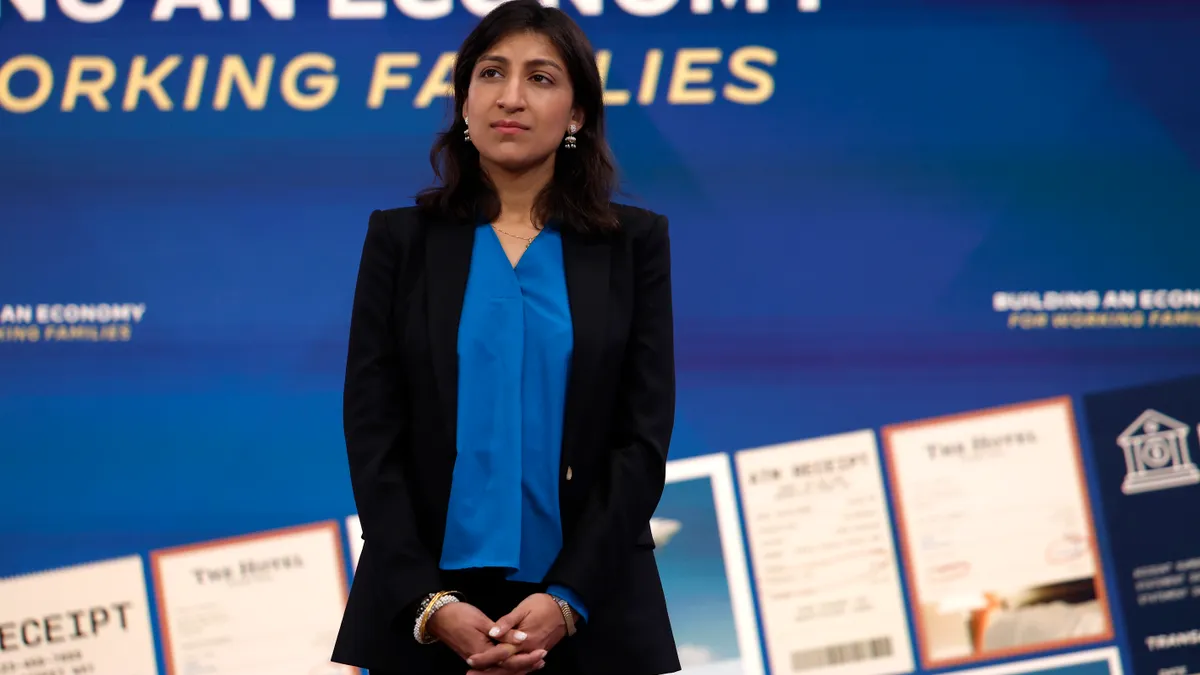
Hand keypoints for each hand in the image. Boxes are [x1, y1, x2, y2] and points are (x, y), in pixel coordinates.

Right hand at [427, 601, 545, 673]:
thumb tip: (523, 638)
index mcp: (482, 652)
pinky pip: (497, 665)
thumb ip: (503, 632)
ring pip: (502, 669)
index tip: (541, 651)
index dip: (526, 657)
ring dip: (520, 666)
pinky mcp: (479, 657)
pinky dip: (510, 663)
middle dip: (526, 664)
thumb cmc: (460, 616)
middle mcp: (480, 661)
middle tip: (543, 657)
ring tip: (538, 661)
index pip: (508, 661)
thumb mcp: (482, 621)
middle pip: (507, 669)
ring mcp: (478, 661)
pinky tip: (521, 658)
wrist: (439, 617)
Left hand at [466, 594, 564, 672]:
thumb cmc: (542, 604)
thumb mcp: (523, 608)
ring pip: (515, 669)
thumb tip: (492, 633)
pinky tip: (503, 671)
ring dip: (499, 673)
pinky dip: (513, 670)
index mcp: (523, 640)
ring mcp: (535, 653)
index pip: (500, 653)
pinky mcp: (538, 652)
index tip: (470, 660)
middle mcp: (529, 651)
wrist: (565, 607)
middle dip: (488, 672)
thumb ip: (507, 622)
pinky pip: (523, 666)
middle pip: (506, 666)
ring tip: (482, 674)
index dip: (485, 658)